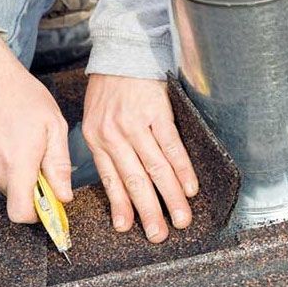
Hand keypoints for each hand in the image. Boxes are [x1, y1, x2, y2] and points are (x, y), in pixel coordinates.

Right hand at [0, 37, 72, 221]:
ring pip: (8, 186)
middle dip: (35, 190)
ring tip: (29, 147)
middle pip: (17, 200)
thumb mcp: (55, 128)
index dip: (39, 215)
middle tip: (45, 163)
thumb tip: (64, 196)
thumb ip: (58, 165)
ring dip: (22, 175)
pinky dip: (10, 165)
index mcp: (19, 164)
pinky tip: (16, 145)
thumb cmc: (26, 99)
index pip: (22, 213)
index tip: (52, 204)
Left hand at [82, 74, 198, 242]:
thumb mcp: (98, 117)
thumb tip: (121, 181)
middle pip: (134, 180)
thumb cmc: (113, 88)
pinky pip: (171, 147)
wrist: (126, 52)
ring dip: (170, 197)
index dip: (120, 206)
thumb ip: (107, 146)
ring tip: (181, 218)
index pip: (110, 180)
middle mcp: (113, 135)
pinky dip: (182, 170)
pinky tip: (190, 188)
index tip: (128, 228)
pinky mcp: (157, 114)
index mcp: (96, 139)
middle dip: (149, 211)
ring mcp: (136, 125)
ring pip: (155, 169)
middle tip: (159, 235)